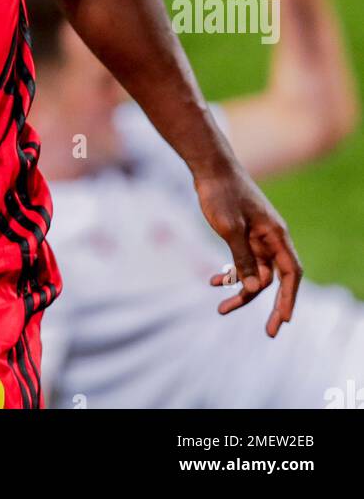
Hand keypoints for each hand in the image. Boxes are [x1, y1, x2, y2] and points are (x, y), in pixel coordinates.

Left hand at [196, 165, 302, 335]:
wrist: (209, 167)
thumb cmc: (222, 193)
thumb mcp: (230, 228)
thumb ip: (242, 259)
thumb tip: (252, 289)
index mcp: (276, 235)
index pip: (291, 272)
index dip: (289, 297)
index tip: (284, 319)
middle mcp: (270, 238)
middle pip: (274, 278)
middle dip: (269, 305)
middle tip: (269, 333)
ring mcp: (256, 237)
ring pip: (254, 273)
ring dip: (240, 291)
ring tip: (222, 308)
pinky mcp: (241, 235)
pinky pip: (241, 262)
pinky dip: (230, 273)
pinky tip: (214, 281)